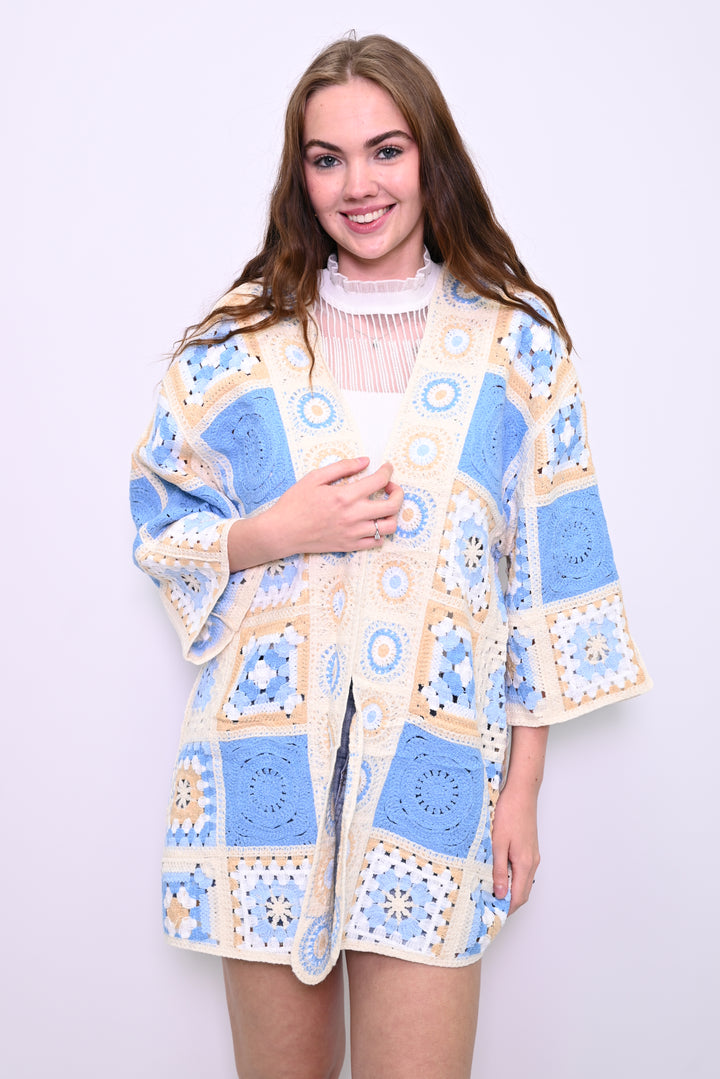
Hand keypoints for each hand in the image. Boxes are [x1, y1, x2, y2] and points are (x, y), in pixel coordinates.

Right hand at [228, 457, 403, 570]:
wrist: (282, 531)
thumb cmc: (295, 502)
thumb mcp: (315, 477)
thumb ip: (342, 467)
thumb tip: (365, 461)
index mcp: (345, 496)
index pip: (379, 481)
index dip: (387, 471)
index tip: (386, 467)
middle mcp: (354, 516)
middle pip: (392, 506)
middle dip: (398, 492)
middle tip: (391, 487)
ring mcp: (353, 533)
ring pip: (389, 527)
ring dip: (392, 514)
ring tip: (384, 506)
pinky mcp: (349, 546)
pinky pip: (376, 542)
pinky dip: (380, 532)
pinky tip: (372, 523)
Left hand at [491, 785, 540, 914]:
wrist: (521, 792)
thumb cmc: (509, 813)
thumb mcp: (497, 843)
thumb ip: (498, 870)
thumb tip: (500, 894)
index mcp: (525, 863)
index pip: (518, 897)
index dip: (506, 909)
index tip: (491, 914)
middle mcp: (532, 862)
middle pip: (522, 892)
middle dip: (508, 903)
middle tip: (488, 905)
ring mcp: (532, 855)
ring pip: (523, 882)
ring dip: (510, 890)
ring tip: (490, 891)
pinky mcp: (529, 848)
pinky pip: (523, 871)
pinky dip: (512, 878)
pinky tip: (498, 873)